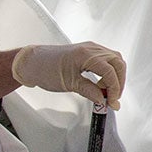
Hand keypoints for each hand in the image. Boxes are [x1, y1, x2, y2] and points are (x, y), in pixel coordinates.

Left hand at [11, 42, 126, 109]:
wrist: (33, 62)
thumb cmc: (46, 70)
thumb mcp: (69, 84)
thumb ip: (89, 91)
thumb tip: (103, 100)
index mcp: (86, 55)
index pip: (110, 72)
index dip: (114, 89)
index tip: (112, 103)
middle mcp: (91, 48)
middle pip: (117, 63)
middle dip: (119, 82)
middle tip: (113, 98)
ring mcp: (91, 48)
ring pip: (114, 60)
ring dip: (115, 76)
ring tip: (106, 91)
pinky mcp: (88, 51)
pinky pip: (106, 59)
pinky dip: (109, 71)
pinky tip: (102, 83)